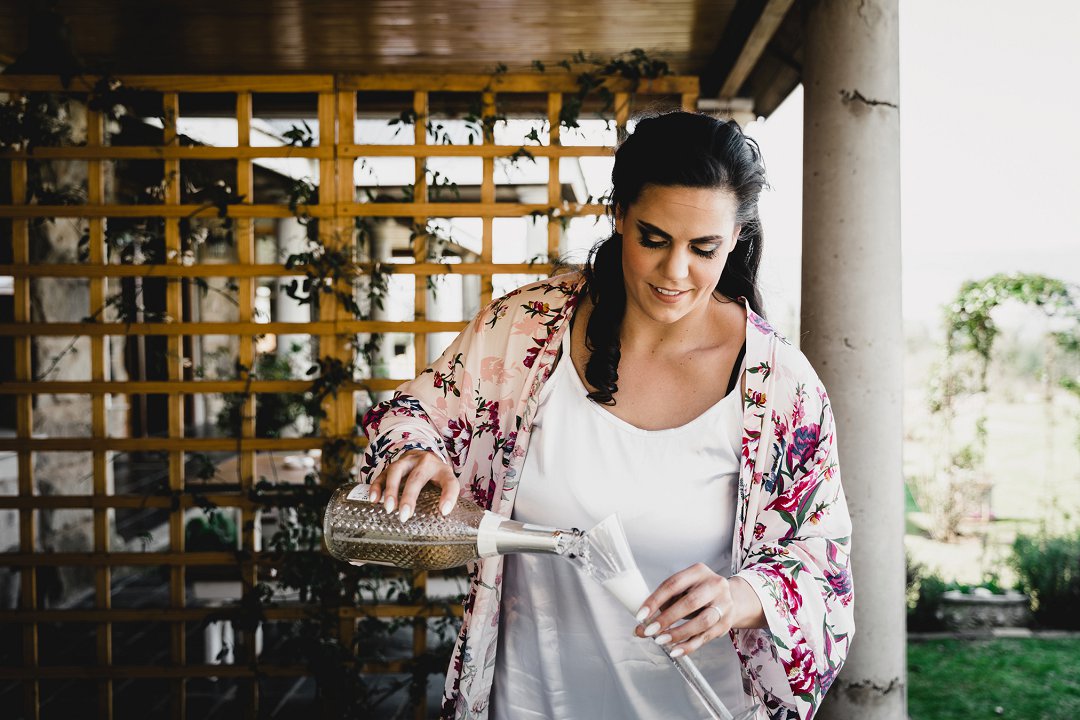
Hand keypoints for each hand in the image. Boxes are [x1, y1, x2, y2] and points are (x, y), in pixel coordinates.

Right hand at [367, 449, 459, 522]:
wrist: (424, 457)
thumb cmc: (436, 478)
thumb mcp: (445, 485)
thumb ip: (444, 499)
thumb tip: (441, 519)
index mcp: (443, 470)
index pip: (449, 482)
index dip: (449, 496)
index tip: (444, 511)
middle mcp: (425, 462)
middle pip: (417, 476)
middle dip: (410, 497)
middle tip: (404, 515)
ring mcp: (407, 461)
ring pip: (397, 470)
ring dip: (391, 489)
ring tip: (389, 508)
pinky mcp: (392, 465)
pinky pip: (382, 474)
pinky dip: (377, 486)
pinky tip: (374, 499)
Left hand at [634, 564, 764, 657]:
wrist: (729, 598)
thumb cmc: (698, 593)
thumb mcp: (683, 589)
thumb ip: (663, 603)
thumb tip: (641, 626)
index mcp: (698, 571)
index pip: (673, 584)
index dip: (655, 600)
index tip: (641, 615)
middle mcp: (714, 585)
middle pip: (690, 602)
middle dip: (667, 618)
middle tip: (649, 630)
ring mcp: (724, 604)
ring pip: (702, 622)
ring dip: (678, 633)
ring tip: (661, 641)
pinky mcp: (726, 623)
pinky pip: (706, 637)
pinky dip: (688, 646)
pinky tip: (675, 650)